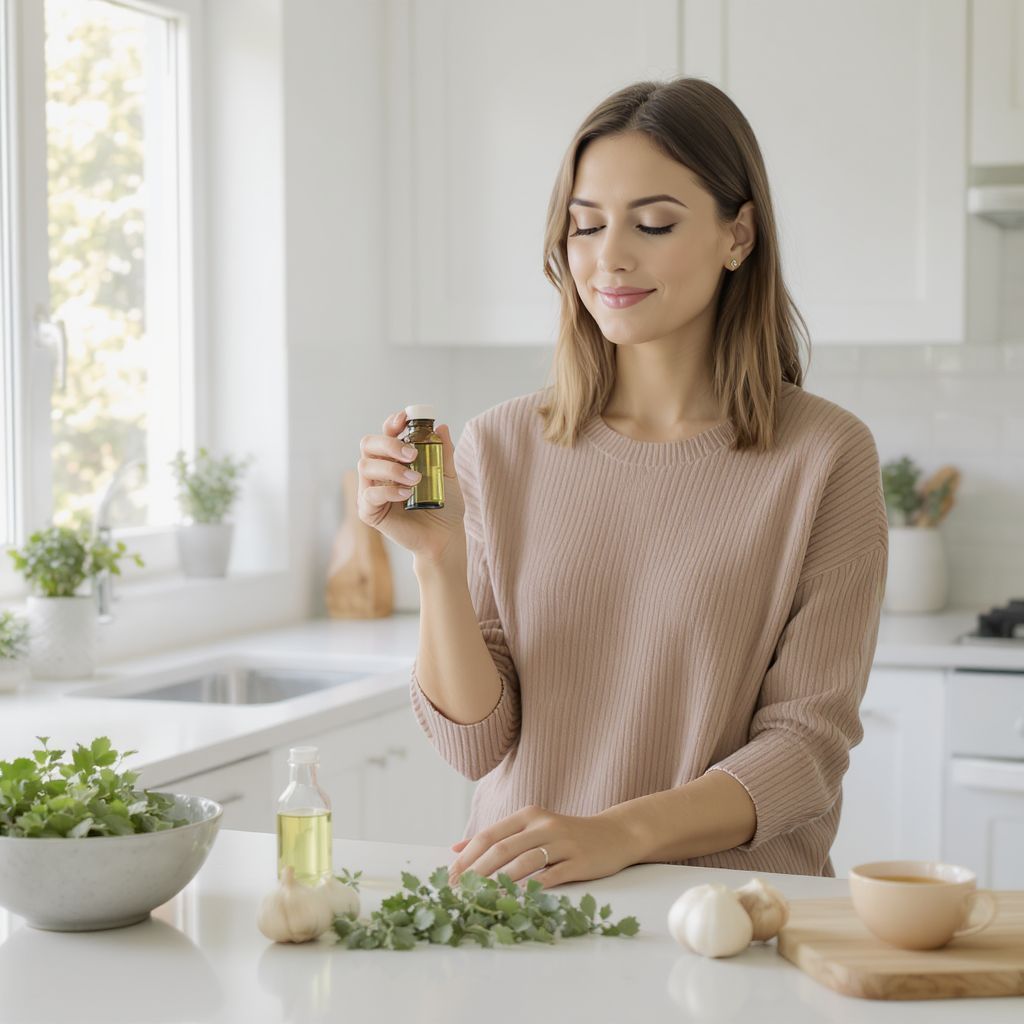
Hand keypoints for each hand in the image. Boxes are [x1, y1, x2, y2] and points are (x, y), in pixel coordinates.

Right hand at [357, 409, 465, 564]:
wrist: (446, 537)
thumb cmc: (445, 506)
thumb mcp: (447, 475)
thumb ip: (444, 452)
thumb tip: (442, 427)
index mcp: (395, 459)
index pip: (385, 434)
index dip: (391, 423)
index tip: (405, 419)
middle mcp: (380, 471)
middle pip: (368, 444)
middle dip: (388, 443)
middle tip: (412, 455)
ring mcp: (372, 490)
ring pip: (365, 466)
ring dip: (392, 469)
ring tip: (416, 480)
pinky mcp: (369, 511)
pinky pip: (369, 495)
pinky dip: (388, 491)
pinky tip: (406, 495)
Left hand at [446, 804, 636, 889]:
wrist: (615, 834)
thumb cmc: (567, 835)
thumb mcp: (532, 828)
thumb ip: (498, 837)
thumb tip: (457, 850)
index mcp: (529, 815)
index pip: (490, 835)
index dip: (468, 858)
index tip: (450, 879)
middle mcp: (544, 824)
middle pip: (503, 849)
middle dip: (476, 873)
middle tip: (459, 893)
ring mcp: (563, 842)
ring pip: (524, 862)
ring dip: (500, 883)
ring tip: (481, 899)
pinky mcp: (579, 861)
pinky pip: (552, 876)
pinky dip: (532, 888)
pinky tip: (517, 900)